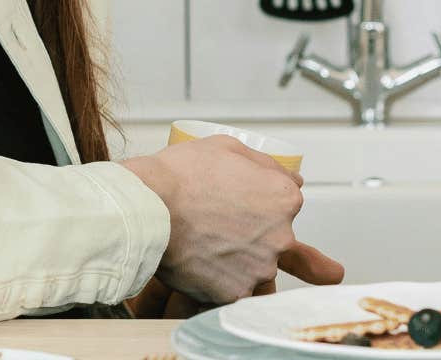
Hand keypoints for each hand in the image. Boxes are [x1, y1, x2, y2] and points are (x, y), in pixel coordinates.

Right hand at [120, 136, 342, 303]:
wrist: (147, 207)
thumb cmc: (182, 175)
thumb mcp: (230, 148)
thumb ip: (268, 165)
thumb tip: (293, 178)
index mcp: (284, 199)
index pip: (283, 204)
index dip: (256, 201)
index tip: (233, 201)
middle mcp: (281, 236)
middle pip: (272, 237)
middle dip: (249, 231)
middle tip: (215, 222)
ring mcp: (259, 268)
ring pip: (254, 265)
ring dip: (236, 258)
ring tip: (204, 242)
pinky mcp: (235, 293)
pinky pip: (232, 288)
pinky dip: (218, 279)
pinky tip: (199, 262)